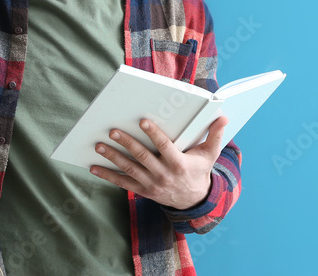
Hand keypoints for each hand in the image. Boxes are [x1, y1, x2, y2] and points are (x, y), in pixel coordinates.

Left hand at [90, 116, 228, 209]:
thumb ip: (215, 135)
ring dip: (113, 158)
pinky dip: (108, 176)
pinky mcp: (142, 190)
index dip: (153, 134)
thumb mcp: (210, 155)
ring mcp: (151, 184)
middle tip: (113, 131)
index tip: (142, 122)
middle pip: (142, 157)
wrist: (193, 200)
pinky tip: (94, 167)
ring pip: (129, 169)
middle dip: (126, 143)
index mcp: (179, 163)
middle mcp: (163, 175)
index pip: (164, 147)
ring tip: (99, 146)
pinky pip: (122, 183)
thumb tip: (223, 117)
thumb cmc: (199, 171)